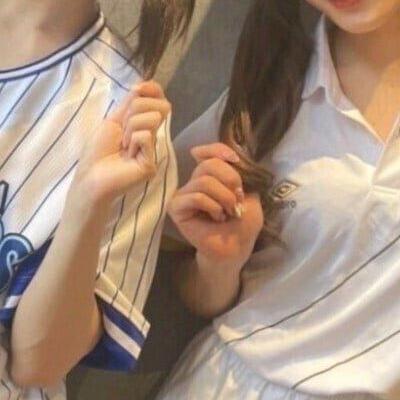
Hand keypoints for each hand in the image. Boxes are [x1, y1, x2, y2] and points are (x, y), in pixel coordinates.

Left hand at [74, 81, 170, 205]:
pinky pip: (145, 136)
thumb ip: (130, 103)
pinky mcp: (152, 163)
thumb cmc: (98, 151)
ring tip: (123, 147)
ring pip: (151, 118)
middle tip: (122, 132)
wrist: (90, 176)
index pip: (158, 100)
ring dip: (130, 129)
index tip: (139, 88)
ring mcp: (153, 150)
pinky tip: (127, 156)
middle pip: (158, 106)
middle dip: (135, 111)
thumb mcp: (114, 120)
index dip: (153, 90)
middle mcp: (151, 135)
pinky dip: (132, 141)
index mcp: (142, 124)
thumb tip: (144, 84)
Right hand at [168, 143, 263, 269]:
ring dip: (224, 197)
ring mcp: (184, 194)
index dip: (219, 150)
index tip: (235, 160)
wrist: (235, 248)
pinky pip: (196, 196)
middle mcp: (195, 182)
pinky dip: (212, 206)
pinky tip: (216, 218)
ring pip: (204, 181)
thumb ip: (240, 175)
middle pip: (209, 164)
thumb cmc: (243, 224)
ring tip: (228, 212)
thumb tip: (230, 157)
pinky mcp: (176, 208)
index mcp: (212, 176)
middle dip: (230, 180)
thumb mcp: (251, 195)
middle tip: (237, 200)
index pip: (207, 152)